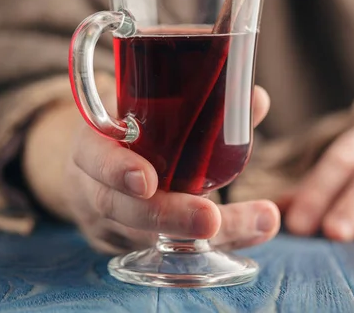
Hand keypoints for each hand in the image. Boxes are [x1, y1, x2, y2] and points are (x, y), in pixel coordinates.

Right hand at [25, 86, 279, 253]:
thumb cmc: (128, 129)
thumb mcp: (146, 107)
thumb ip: (199, 105)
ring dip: (211, 233)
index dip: (116, 170)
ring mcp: (112, 224)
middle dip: (169, 216)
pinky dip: (219, 242)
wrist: (93, 166)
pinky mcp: (132, 247)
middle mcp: (95, 188)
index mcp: (92, 143)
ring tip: (261, 222)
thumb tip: (255, 100)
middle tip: (211, 219)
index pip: (93, 156)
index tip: (147, 181)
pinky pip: (172, 252)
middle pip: (122, 210)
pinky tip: (256, 230)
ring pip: (154, 239)